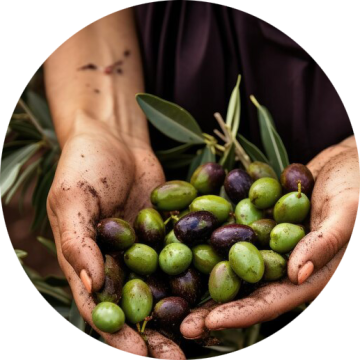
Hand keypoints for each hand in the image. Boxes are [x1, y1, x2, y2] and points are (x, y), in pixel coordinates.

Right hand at [47, 114, 184, 357]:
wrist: (115, 136)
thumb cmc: (84, 164)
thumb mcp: (72, 199)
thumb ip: (78, 242)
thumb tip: (92, 286)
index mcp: (90, 262)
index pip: (102, 307)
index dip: (118, 333)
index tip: (140, 356)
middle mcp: (120, 261)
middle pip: (137, 304)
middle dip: (156, 334)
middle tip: (178, 359)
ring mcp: (148, 246)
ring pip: (165, 285)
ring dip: (181, 309)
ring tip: (203, 334)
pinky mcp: (170, 229)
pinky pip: (185, 253)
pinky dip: (198, 270)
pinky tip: (218, 286)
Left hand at [181, 137, 358, 336]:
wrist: (346, 162)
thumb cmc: (354, 187)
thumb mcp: (345, 211)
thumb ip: (325, 242)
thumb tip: (297, 274)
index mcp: (308, 273)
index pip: (272, 301)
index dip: (241, 314)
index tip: (209, 323)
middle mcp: (284, 265)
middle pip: (245, 292)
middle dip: (213, 310)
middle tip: (181, 322)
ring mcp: (268, 244)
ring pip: (233, 269)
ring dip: (205, 281)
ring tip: (174, 293)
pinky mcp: (258, 224)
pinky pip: (233, 239)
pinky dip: (211, 246)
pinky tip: (187, 250)